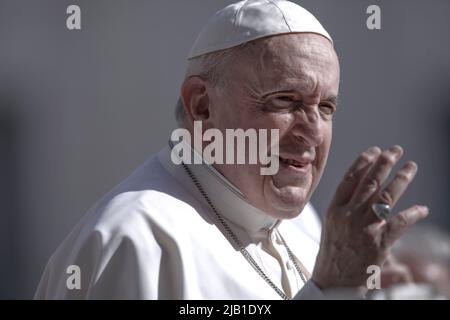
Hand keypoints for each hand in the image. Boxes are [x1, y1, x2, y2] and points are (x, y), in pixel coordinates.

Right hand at [312, 145, 428, 291]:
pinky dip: (413, 214)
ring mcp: (363, 227)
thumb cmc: (333, 254)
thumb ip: (348, 209)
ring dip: (400, 179)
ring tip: (410, 166)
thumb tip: (367, 196)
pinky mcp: (378, 242)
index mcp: (335, 209)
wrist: (332, 280)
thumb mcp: (333, 226)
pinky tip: (422, 209)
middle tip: (395, 150)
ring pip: (384, 197)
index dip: (362, 163)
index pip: (349, 179)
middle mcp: (347, 214)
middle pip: (368, 183)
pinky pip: (399, 223)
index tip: (373, 151)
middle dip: (383, 164)